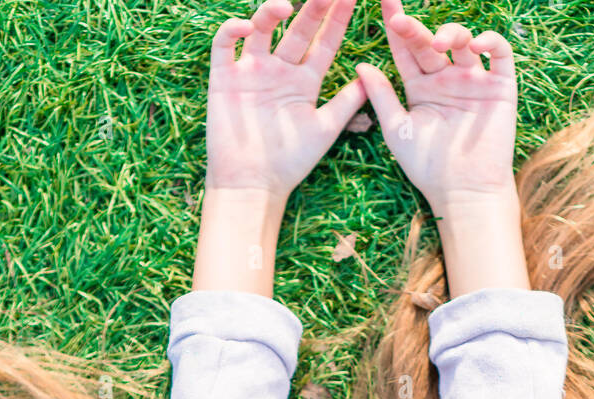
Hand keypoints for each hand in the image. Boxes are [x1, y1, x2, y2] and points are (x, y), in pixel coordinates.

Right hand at [204, 0, 366, 197]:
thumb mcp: (324, 130)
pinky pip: (224, 45)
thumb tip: (370, 76)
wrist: (253, 185)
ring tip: (287, 4)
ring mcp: (251, 71)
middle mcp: (279, 70)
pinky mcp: (224, 78)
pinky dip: (231, 31)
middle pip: (298, 29)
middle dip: (314, 7)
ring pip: (261, 29)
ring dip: (271, 12)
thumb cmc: (290, 163)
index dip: (338, 19)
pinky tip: (245, 26)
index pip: (324, 42)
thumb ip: (346, 103)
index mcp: (304, 81)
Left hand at [354, 0, 518, 210]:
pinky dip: (491, 42)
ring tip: (438, 43)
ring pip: (463, 42)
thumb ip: (381, 96)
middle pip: (430, 42)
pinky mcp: (500, 87)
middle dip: (415, 28)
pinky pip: (500, 54)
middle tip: (400, 21)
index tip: (384, 4)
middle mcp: (446, 79)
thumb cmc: (428, 168)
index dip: (396, 26)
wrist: (463, 192)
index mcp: (421, 87)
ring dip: (451, 33)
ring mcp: (474, 81)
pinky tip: (477, 43)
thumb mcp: (397, 129)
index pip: (406, 49)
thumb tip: (360, 65)